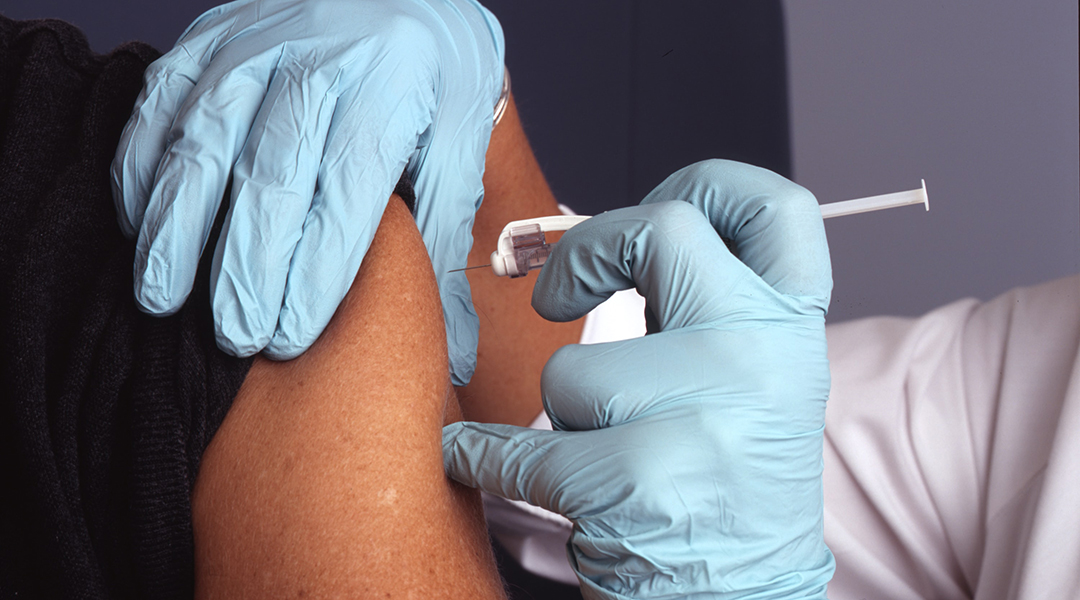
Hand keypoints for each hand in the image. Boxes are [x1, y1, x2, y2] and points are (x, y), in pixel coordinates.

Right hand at [112, 0, 503, 382]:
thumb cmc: (433, 74)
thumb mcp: (462, 142)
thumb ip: (447, 238)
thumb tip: (453, 346)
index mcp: (390, 87)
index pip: (346, 190)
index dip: (314, 270)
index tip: (288, 336)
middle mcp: (317, 61)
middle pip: (270, 173)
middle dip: (246, 264)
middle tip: (234, 336)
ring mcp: (254, 44)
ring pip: (202, 140)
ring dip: (177, 224)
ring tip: (163, 296)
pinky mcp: (208, 37)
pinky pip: (160, 102)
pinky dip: (143, 165)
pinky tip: (142, 224)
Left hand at [443, 160, 835, 597]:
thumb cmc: (722, 485)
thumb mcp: (741, 383)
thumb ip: (698, 308)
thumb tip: (602, 241)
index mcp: (792, 331)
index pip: (778, 208)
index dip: (711, 183)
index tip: (657, 201)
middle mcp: (764, 358)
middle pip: (661, 232)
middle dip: (584, 253)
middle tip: (554, 294)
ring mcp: (707, 415)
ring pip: (573, 367)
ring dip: (565, 416)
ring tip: (603, 458)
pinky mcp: (642, 479)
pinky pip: (520, 445)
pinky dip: (485, 458)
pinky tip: (480, 462)